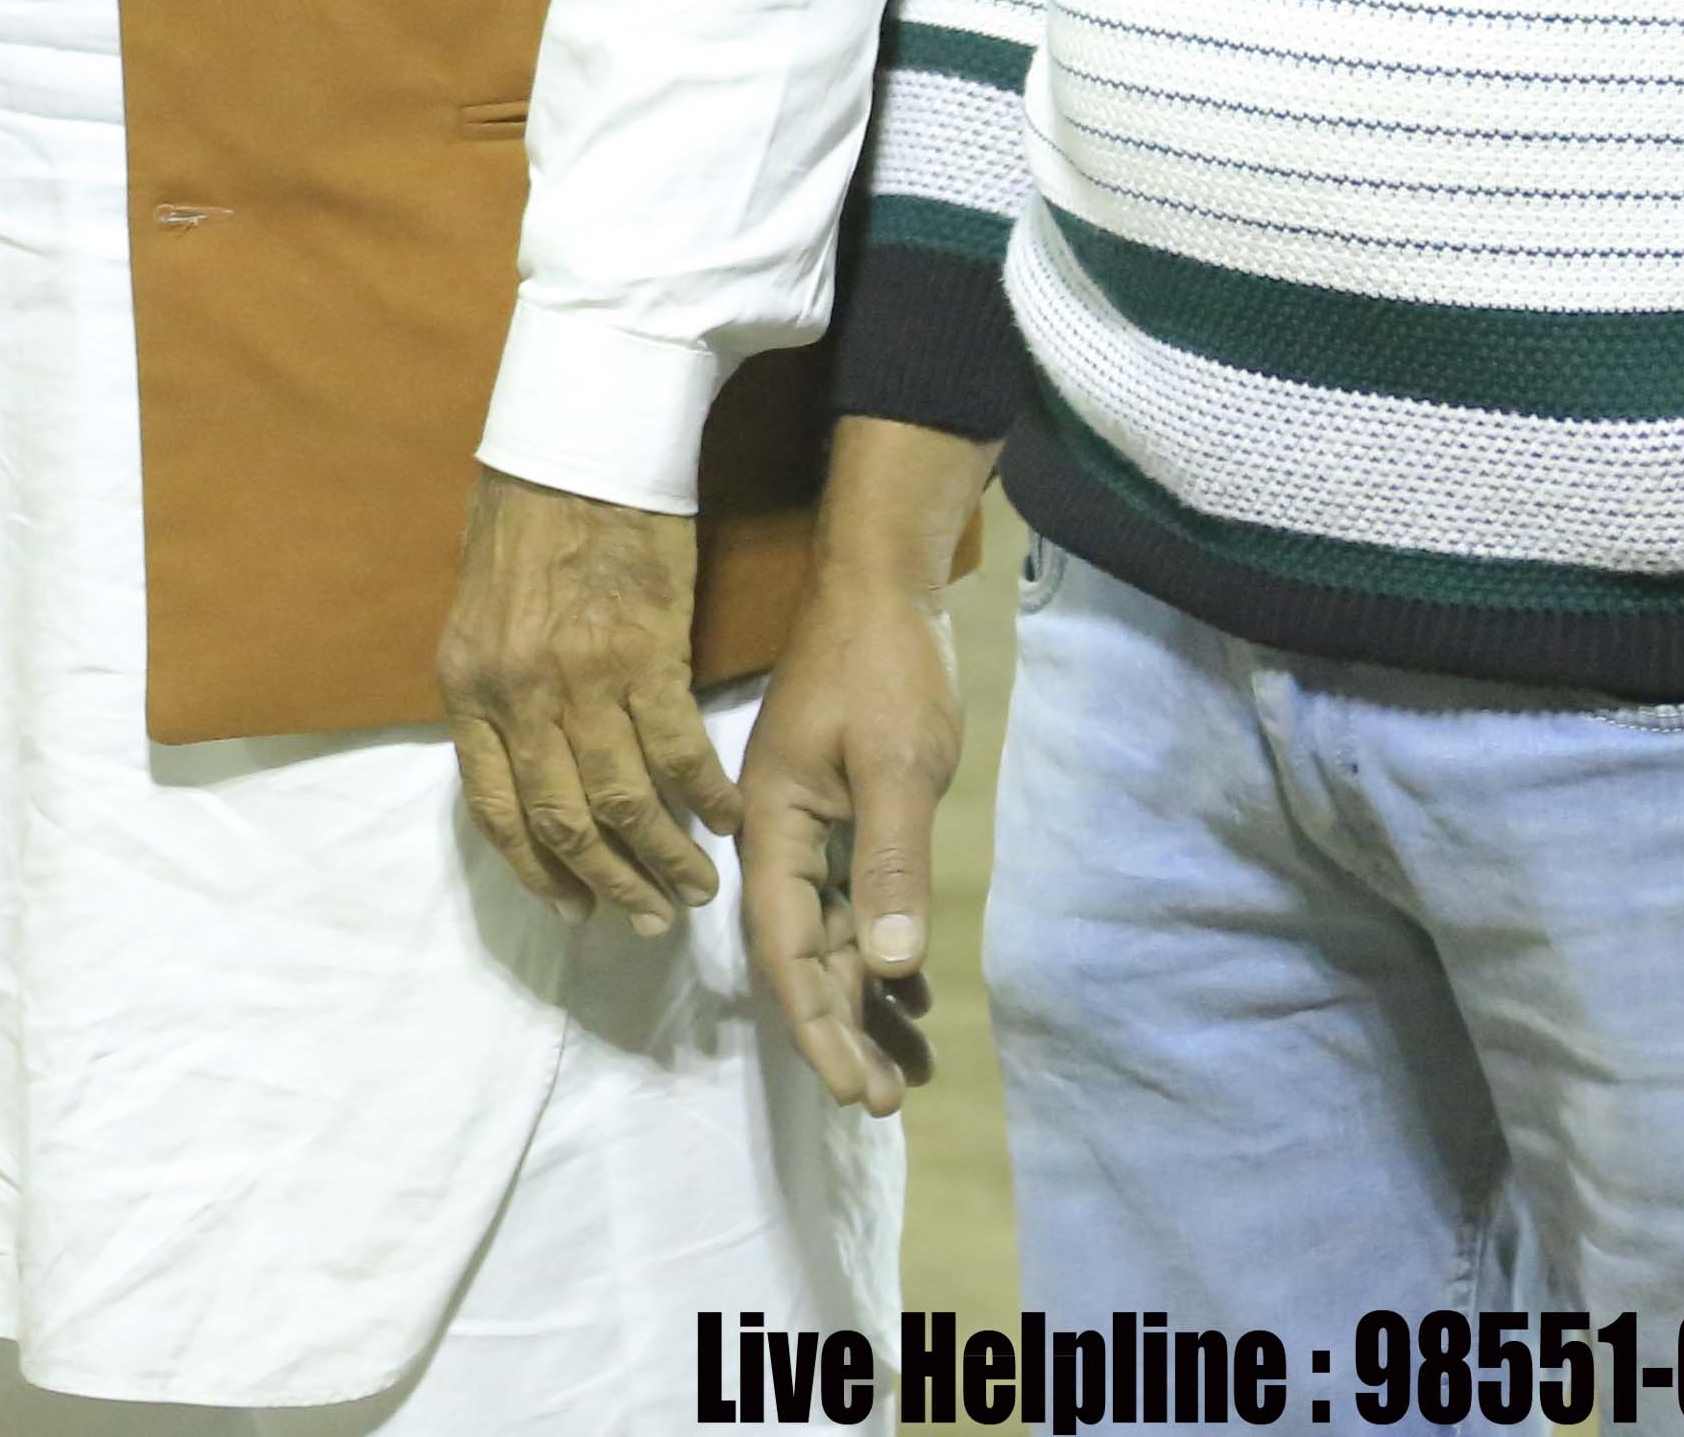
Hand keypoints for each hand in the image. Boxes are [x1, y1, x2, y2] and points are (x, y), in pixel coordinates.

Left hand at [436, 465, 732, 933]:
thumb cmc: (527, 525)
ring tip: (697, 888)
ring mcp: (582, 679)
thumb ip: (495, 693)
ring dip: (665, 857)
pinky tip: (728, 818)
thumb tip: (523, 766)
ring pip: (626, 801)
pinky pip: (679, 752)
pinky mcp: (646, 656)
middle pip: (564, 820)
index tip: (573, 910)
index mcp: (468, 688)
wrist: (576, 451)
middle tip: (650, 919)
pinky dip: (706, 796)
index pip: (495, 809)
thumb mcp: (479, 616)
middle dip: (610, 884)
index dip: (536, 870)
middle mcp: (517, 695)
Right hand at [730, 415, 998, 1113]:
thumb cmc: (886, 667)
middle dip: (840, 1031)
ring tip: (907, 1070)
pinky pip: (854, 901)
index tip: (854, 1091)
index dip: (817, 1025)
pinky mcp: (845, 812)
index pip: (785, 949)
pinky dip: (880, 951)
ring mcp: (812, 825)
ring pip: (831, 936)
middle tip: (885, 1101)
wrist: (884, 583)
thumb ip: (891, 862)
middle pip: (802, 955)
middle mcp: (780, 836)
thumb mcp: (898, 763)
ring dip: (865, 1001)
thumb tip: (889, 966)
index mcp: (773, 826)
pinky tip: (910, 993)